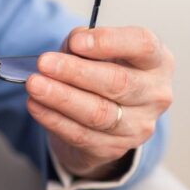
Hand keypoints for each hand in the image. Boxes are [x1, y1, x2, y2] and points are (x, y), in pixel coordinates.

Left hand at [25, 26, 173, 178]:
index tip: (76, 42)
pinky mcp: (116, 148)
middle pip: (118, 82)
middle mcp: (154, 94)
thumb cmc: (101, 70)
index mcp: (155, 61)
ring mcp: (139, 125)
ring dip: (61, 98)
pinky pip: (81, 135)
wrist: (103, 114)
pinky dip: (54, 119)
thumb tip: (71, 46)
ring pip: (99, 113)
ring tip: (34, 85)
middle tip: (44, 63)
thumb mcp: (94, 49)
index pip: (143, 45)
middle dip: (76, 72)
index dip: (109, 42)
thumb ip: (83, 42)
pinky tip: (36, 106)